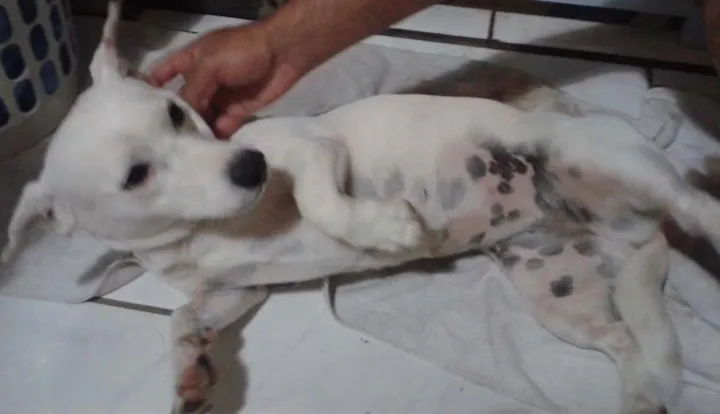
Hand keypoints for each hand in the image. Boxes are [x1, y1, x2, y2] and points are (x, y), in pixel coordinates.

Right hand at [148, 24, 301, 137]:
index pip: (161, 75)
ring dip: (196, 132)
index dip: (149, 90)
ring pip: (202, 117)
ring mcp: (219, 97)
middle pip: (182, 103)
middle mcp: (201, 80)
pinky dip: (216, 137)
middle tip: (162, 144)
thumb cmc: (242, 51)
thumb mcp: (209, 66)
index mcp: (189, 62)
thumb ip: (192, 91)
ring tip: (183, 154)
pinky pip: (222, 126)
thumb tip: (179, 119)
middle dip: (174, 120)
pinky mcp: (237, 111)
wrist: (283, 54)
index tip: (136, 113)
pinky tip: (206, 152)